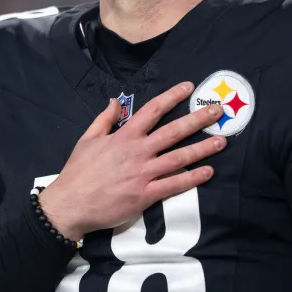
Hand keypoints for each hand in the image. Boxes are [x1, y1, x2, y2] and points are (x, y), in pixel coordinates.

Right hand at [38, 82, 225, 240]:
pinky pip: (174, 185)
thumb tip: (115, 101)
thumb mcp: (87, 139)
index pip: (152, 110)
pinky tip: (208, 172)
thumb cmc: (78, 171)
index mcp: (124, 136)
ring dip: (202, 149)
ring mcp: (143, 174)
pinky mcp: (145, 195)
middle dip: (197, 119)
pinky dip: (192, 178)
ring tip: (221, 141)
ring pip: (179, 157)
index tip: (188, 87)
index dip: (172, 97)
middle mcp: (138, 151)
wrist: (70, 204)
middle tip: (217, 111)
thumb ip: (104, 119)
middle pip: (173, 131)